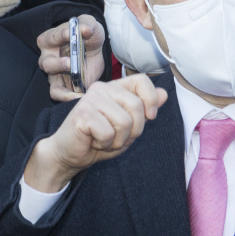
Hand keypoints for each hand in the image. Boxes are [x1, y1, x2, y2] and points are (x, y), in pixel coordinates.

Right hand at [24, 75, 167, 192]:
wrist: (70, 154)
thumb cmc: (98, 139)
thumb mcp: (128, 126)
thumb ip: (144, 109)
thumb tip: (165, 93)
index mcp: (114, 89)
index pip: (141, 81)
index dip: (151, 99)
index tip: (150, 116)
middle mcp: (102, 89)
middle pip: (137, 106)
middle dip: (134, 130)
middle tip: (116, 136)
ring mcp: (90, 99)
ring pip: (125, 122)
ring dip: (118, 140)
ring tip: (104, 140)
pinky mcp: (82, 113)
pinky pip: (109, 133)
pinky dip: (105, 144)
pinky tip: (93, 142)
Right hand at [37, 15, 107, 101]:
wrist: (93, 50)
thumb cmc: (86, 35)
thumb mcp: (90, 24)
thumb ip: (87, 24)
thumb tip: (85, 29)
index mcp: (50, 39)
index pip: (53, 37)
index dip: (62, 35)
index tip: (72, 33)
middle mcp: (47, 57)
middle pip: (46, 63)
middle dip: (59, 64)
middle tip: (71, 63)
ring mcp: (54, 73)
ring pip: (51, 81)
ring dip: (63, 86)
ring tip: (77, 87)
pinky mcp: (62, 85)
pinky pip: (58, 94)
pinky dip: (67, 98)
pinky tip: (80, 97)